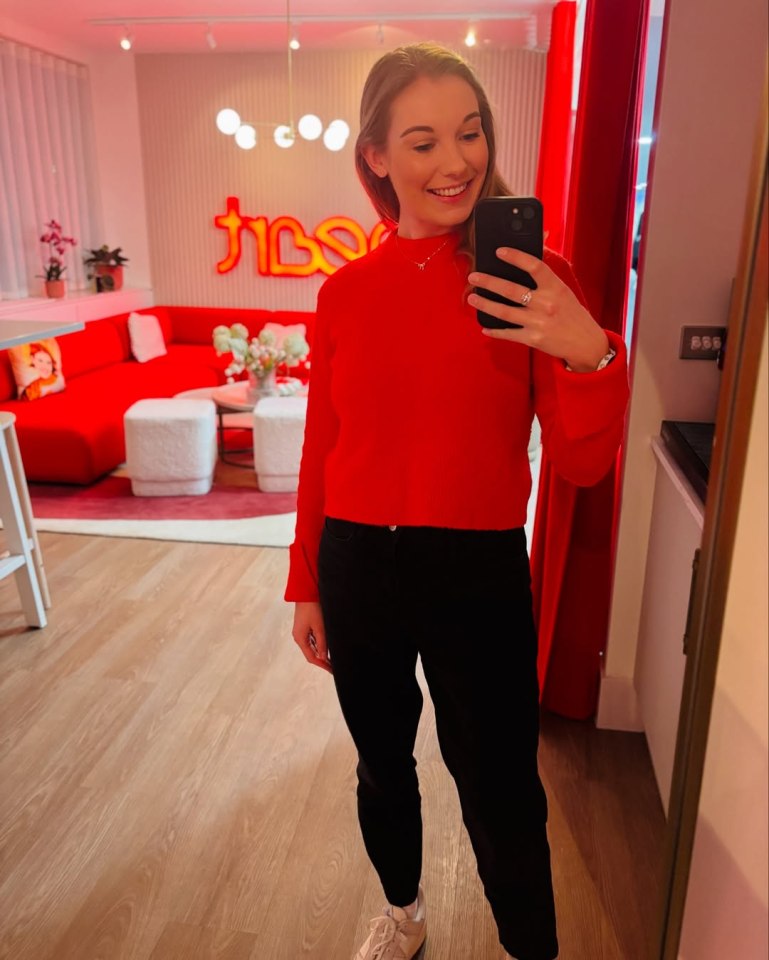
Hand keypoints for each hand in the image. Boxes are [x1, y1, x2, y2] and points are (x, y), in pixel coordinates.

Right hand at [292, 601, 332, 673]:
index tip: (331, 670)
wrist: (306, 593)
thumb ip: (321, 643)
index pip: (311, 657)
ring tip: (332, 658)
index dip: (322, 665)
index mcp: (300, 638)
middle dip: (322, 660)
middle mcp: (299, 637)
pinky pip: (312, 639)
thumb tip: (322, 658)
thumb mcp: (319, 627)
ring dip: (321, 652)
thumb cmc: (312, 608)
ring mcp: (301, 632)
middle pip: (311, 653)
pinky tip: (327, 646)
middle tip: (333, 666)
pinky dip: (320, 644)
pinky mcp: (305, 626)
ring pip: (312, 646)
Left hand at [468, 248, 608, 372]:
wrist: (585, 343)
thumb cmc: (572, 314)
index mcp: (555, 287)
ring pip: (504, 312)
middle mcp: (546, 304)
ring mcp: (538, 322)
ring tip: (472, 297)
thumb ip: (546, 276)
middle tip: (474, 277)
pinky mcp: (533, 339)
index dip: (516, 257)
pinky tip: (484, 327)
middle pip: (511, 290)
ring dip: (485, 303)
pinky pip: (508, 334)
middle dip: (488, 282)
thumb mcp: (564, 291)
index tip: (499, 251)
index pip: (534, 266)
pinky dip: (494, 331)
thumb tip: (534, 251)